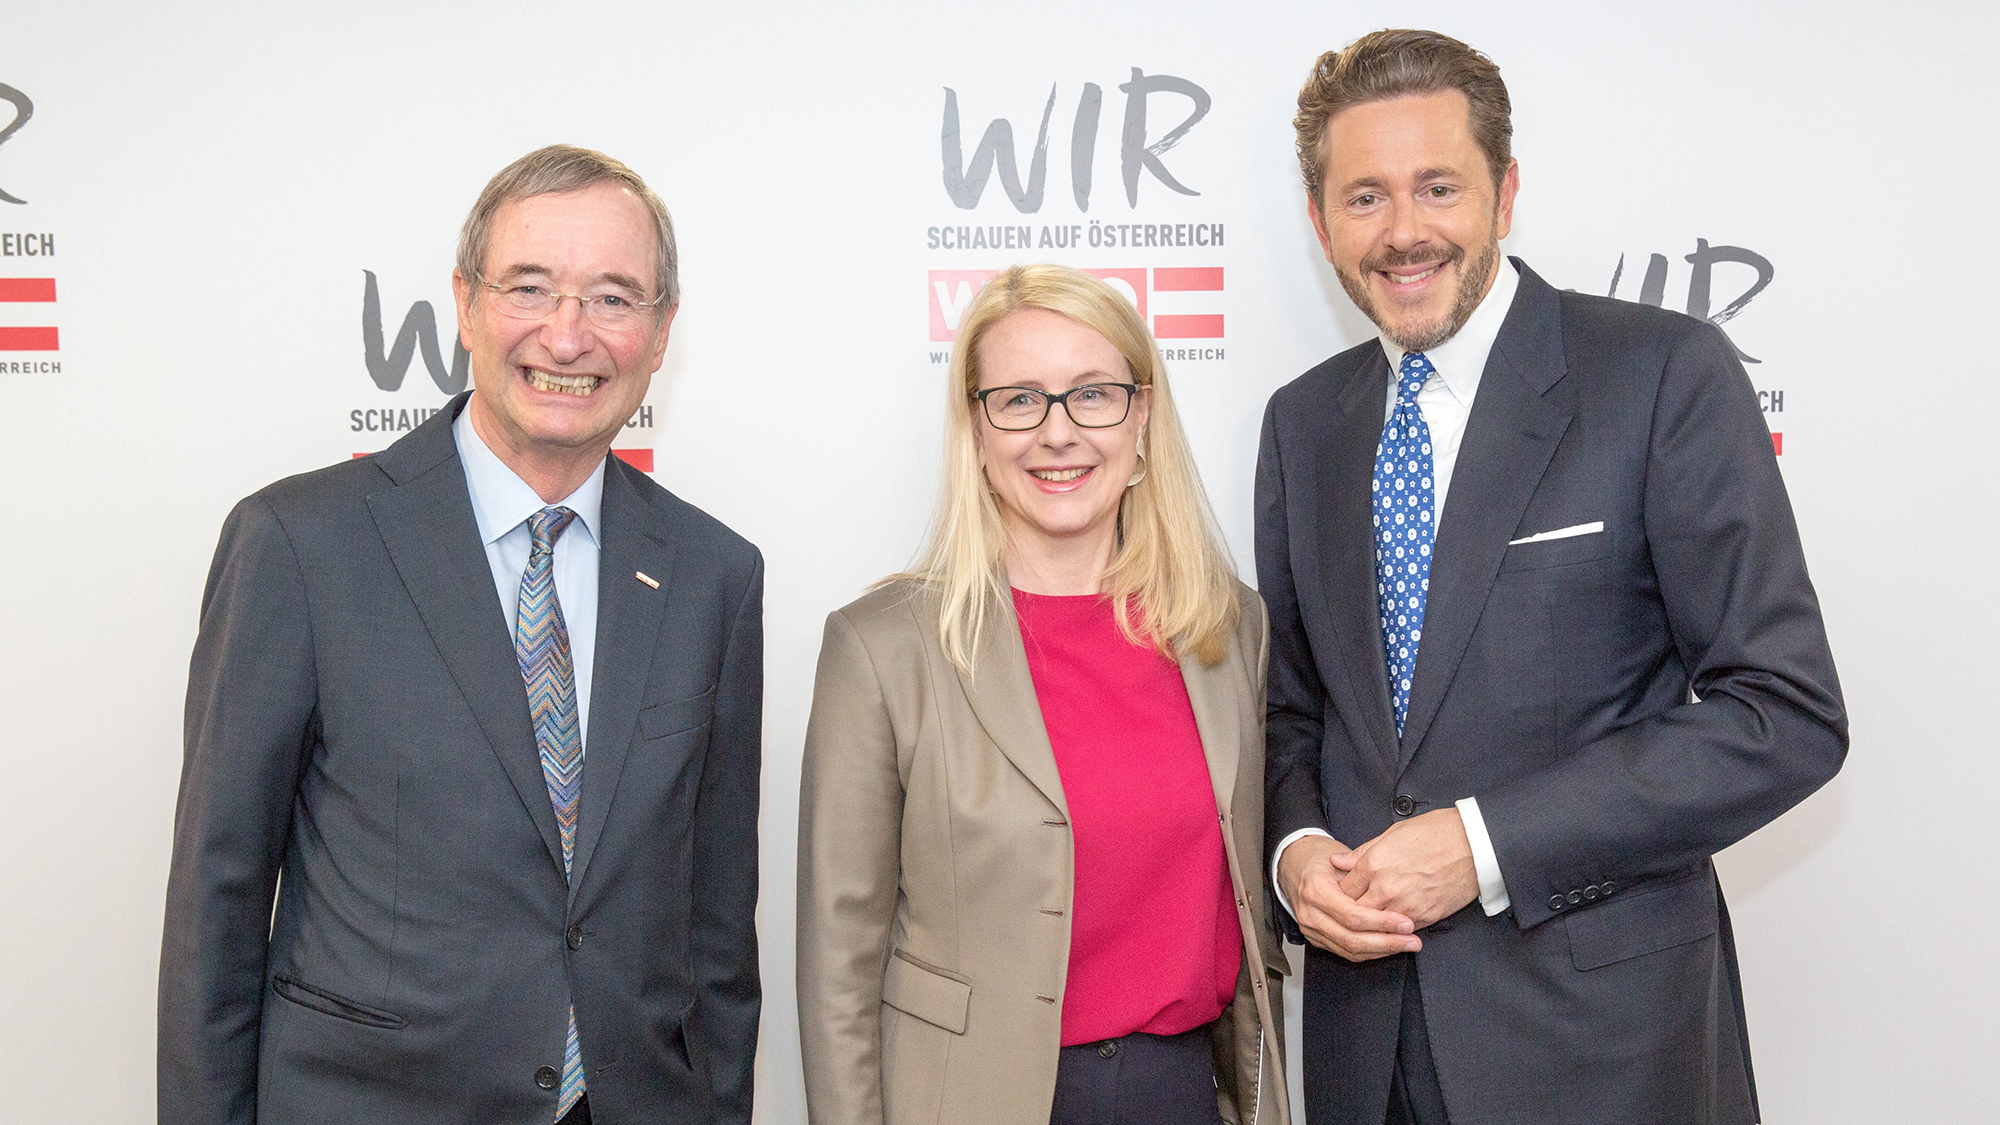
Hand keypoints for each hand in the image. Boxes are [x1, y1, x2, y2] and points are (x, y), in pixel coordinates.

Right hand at [1277, 834, 1420, 961]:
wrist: (1293, 864)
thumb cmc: (1319, 858)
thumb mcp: (1341, 856)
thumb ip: (1364, 877)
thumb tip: (1394, 893)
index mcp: (1315, 891)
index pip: (1352, 916)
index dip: (1382, 922)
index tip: (1406, 923)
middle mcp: (1310, 914)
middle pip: (1352, 939)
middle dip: (1387, 942)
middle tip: (1412, 940)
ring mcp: (1311, 929)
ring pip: (1349, 950)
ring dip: (1381, 951)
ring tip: (1406, 945)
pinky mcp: (1316, 938)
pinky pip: (1345, 952)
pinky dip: (1370, 952)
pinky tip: (1388, 947)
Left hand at [1336, 809, 1479, 929]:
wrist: (1473, 845)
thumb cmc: (1435, 833)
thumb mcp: (1392, 834)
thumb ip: (1362, 852)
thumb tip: (1338, 861)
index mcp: (1374, 864)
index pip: (1343, 889)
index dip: (1339, 893)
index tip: (1340, 894)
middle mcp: (1386, 888)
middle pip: (1354, 912)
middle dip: (1350, 912)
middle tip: (1348, 911)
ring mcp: (1405, 905)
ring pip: (1375, 926)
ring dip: (1371, 924)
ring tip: (1367, 921)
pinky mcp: (1424, 917)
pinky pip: (1399, 930)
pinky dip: (1392, 928)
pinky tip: (1390, 924)